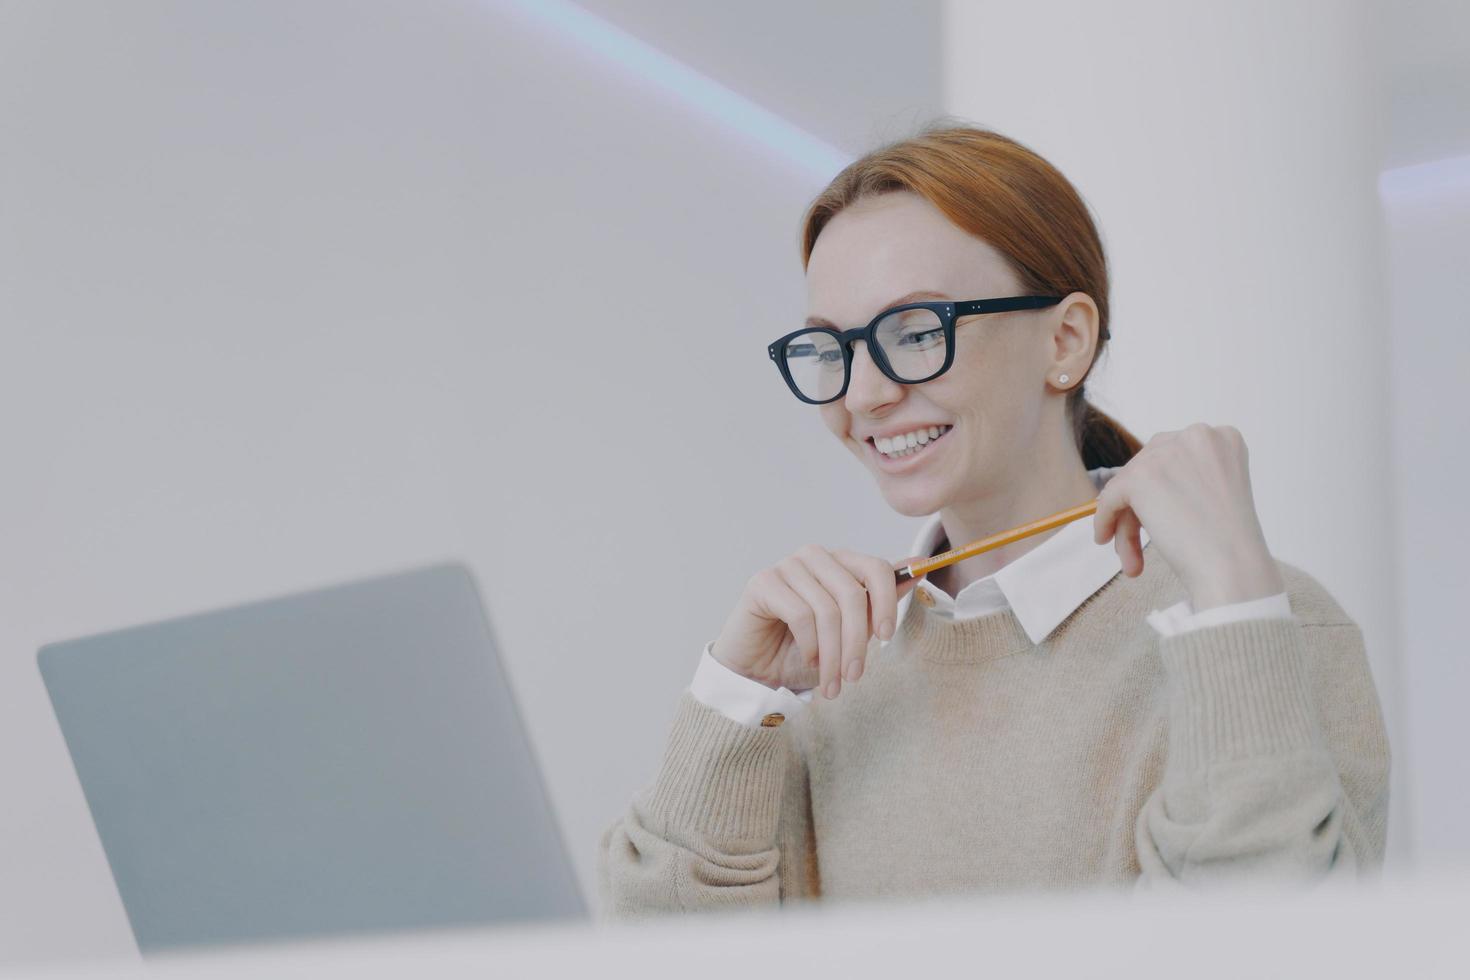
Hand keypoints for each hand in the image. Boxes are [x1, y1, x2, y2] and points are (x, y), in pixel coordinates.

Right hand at [710, 545, 919, 699]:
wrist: (759, 671)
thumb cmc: (804, 650)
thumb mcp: (850, 632)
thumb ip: (879, 601)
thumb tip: (918, 569)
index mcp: (840, 562)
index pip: (875, 568)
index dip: (887, 602)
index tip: (885, 637)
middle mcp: (815, 557)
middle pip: (852, 593)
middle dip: (856, 642)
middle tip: (854, 676)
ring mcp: (787, 566)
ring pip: (827, 609)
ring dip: (832, 654)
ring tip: (832, 682)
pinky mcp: (763, 582)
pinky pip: (800, 614)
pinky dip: (809, 644)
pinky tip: (808, 659)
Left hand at [1092, 423, 1284, 610]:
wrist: (1234, 568)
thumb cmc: (1230, 544)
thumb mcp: (1213, 495)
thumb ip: (1184, 479)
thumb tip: (1138, 486)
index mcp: (1222, 438)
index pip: (1174, 457)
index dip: (1161, 490)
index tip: (1160, 518)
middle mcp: (1197, 435)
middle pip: (1149, 469)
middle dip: (1141, 508)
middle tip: (1139, 546)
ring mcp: (1168, 453)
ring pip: (1130, 485)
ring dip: (1128, 523)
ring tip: (1131, 561)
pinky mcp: (1141, 475)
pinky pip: (1111, 496)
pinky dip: (1105, 518)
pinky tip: (1105, 538)